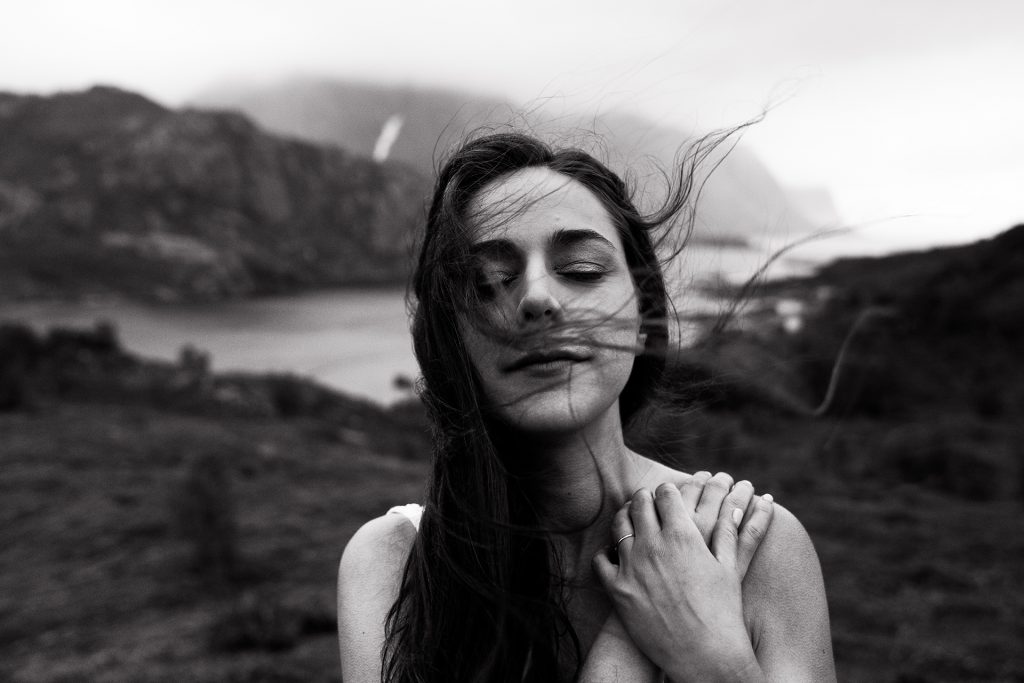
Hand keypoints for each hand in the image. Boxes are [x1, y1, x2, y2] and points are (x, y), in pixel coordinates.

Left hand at [592, 483, 768, 682]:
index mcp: (683, 536)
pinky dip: (607, 553)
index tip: (667, 495)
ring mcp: (632, 566)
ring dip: (624, 518)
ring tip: (630, 521)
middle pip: (639, 503)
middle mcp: (654, 545)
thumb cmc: (723, 612)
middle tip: (646, 502)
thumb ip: (729, 532)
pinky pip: (600, 559)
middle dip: (644, 499)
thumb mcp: (730, 568)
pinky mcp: (617, 589)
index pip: (666, 494)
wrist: (705, 656)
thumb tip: (736, 506)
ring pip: (618, 525)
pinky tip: (614, 554)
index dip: (666, 492)